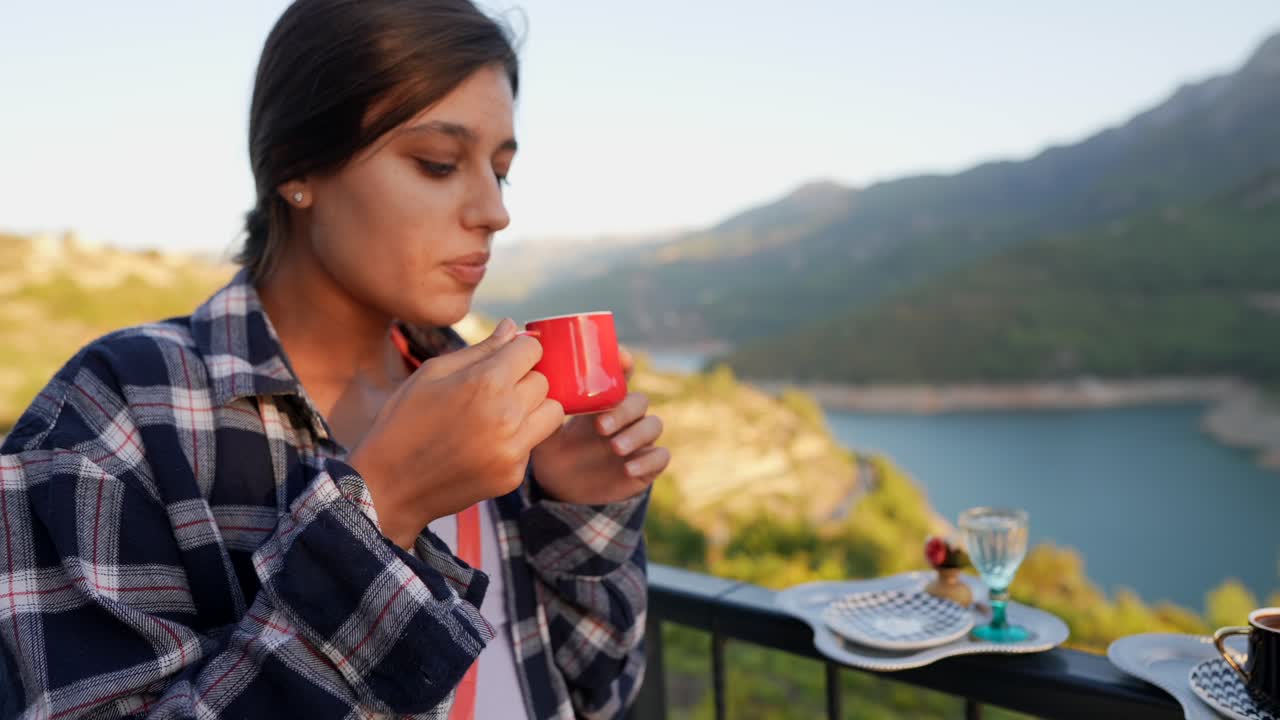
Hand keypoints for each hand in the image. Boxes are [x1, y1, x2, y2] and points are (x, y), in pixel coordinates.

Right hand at [348, 319, 564, 548]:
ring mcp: (513, 448)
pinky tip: (486, 443)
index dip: (519, 350)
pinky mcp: (513, 475)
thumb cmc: (404, 422)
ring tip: (502, 414)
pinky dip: (517, 440)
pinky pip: (533, 445)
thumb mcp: (432, 374)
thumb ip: (480, 350)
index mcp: (486, 382)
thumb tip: (513, 327)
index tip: (505, 359)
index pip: (532, 349)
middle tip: (495, 390)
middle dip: (525, 379)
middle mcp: (507, 415)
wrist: (389, 486)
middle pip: (544, 381)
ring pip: (552, 413)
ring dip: (533, 408)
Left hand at [530, 348, 669, 504]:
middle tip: (601, 426)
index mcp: (603, 402)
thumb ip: (544, 416)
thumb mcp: (546, 435)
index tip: (623, 360)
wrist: (563, 490)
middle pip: (639, 401)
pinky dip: (648, 461)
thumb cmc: (555, 452)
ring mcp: (639, 440)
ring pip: (653, 425)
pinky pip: (660, 457)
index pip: (621, 375)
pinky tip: (628, 468)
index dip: (625, 363)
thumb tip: (536, 393)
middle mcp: (625, 417)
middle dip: (623, 411)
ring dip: (636, 434)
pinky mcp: (647, 465)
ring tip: (615, 447)